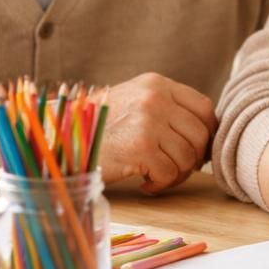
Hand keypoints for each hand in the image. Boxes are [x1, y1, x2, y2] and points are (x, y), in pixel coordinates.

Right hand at [95, 74, 217, 193]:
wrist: (61, 140)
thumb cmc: (99, 128)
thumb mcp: (134, 102)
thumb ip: (166, 108)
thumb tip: (206, 133)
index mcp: (156, 84)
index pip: (204, 107)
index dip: (207, 132)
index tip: (198, 150)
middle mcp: (155, 98)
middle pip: (200, 135)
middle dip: (193, 159)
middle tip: (175, 169)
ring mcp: (148, 121)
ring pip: (187, 157)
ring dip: (175, 174)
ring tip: (155, 176)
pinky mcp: (140, 147)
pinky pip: (169, 173)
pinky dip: (160, 184)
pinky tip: (144, 182)